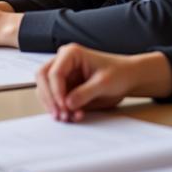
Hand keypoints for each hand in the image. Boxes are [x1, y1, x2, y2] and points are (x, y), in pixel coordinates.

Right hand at [35, 45, 171, 122]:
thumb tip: (68, 103)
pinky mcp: (66, 88)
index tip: (64, 107)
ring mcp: (63, 75)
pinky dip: (61, 109)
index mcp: (71, 54)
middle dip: (49, 98)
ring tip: (68, 118)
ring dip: (54, 106)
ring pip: (45, 90)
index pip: (53, 72)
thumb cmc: (119, 73)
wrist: (128, 78)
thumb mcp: (104, 83)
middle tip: (60, 115)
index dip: (56, 91)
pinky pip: (56, 99)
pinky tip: (74, 116)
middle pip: (43, 79)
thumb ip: (85, 93)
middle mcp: (63, 62)